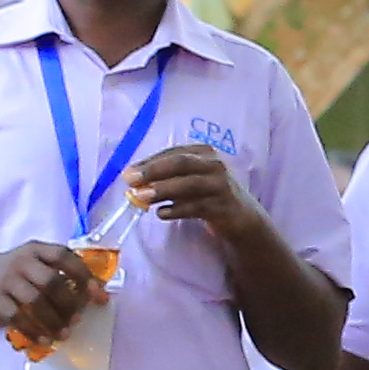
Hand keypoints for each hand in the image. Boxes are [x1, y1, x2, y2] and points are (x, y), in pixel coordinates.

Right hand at [0, 235, 103, 345]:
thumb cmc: (17, 273)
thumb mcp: (35, 262)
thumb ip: (61, 272)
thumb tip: (97, 293)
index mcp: (37, 250)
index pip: (63, 256)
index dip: (84, 274)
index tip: (99, 295)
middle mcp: (21, 262)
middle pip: (50, 281)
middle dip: (68, 303)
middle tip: (78, 319)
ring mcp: (6, 280)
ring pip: (34, 301)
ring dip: (53, 321)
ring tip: (64, 334)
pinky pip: (16, 317)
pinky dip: (33, 331)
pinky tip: (45, 340)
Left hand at [122, 138, 263, 240]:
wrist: (240, 216)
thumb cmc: (208, 195)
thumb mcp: (189, 180)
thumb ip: (166, 178)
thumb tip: (134, 181)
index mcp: (203, 152)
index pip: (172, 153)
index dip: (148, 162)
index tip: (128, 173)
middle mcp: (214, 164)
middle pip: (181, 163)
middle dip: (153, 171)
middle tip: (130, 180)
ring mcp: (221, 185)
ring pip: (189, 184)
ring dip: (163, 190)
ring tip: (141, 197)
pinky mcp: (223, 206)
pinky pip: (197, 207)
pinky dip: (177, 210)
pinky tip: (162, 214)